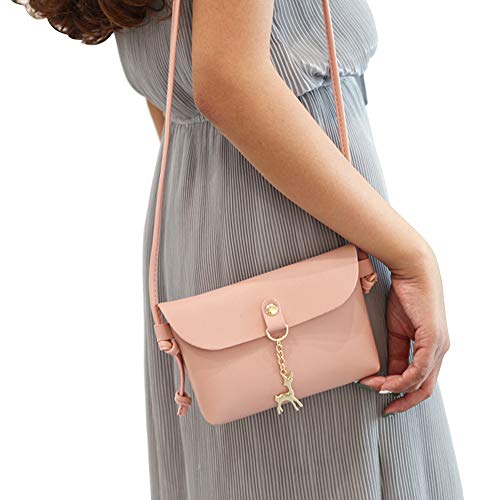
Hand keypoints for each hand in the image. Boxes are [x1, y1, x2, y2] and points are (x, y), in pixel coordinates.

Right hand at [358, 248, 450, 414]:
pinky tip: (388, 380)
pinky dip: (403, 378)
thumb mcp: (396, 329)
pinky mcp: (434, 339)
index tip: (382, 396)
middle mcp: (439, 350)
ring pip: (421, 382)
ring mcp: (439, 346)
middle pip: (425, 389)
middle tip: (384, 406)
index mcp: (432, 348)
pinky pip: (420, 368)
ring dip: (396, 389)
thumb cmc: (405, 295)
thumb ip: (396, 351)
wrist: (413, 271)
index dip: (402, 393)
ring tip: (375, 386)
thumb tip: (388, 371)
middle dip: (403, 401)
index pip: (420, 380)